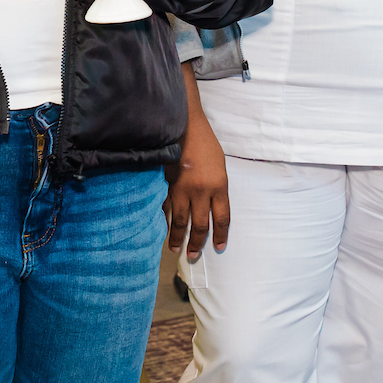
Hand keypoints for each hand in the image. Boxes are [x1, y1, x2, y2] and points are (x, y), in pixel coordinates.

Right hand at [164, 87, 229, 260]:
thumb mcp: (219, 165)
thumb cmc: (205, 143)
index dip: (221, 235)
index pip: (222, 218)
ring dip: (177, 237)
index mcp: (219, 186)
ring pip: (180, 220)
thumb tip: (211, 207)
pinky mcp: (167, 184)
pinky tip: (160, 229)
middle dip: (197, 243)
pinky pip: (165, 207)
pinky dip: (163, 220)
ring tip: (175, 249)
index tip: (219, 247)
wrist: (185, 126)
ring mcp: (182, 189)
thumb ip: (216, 187)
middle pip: (200, 224)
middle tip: (193, 256)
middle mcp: (201, 191)